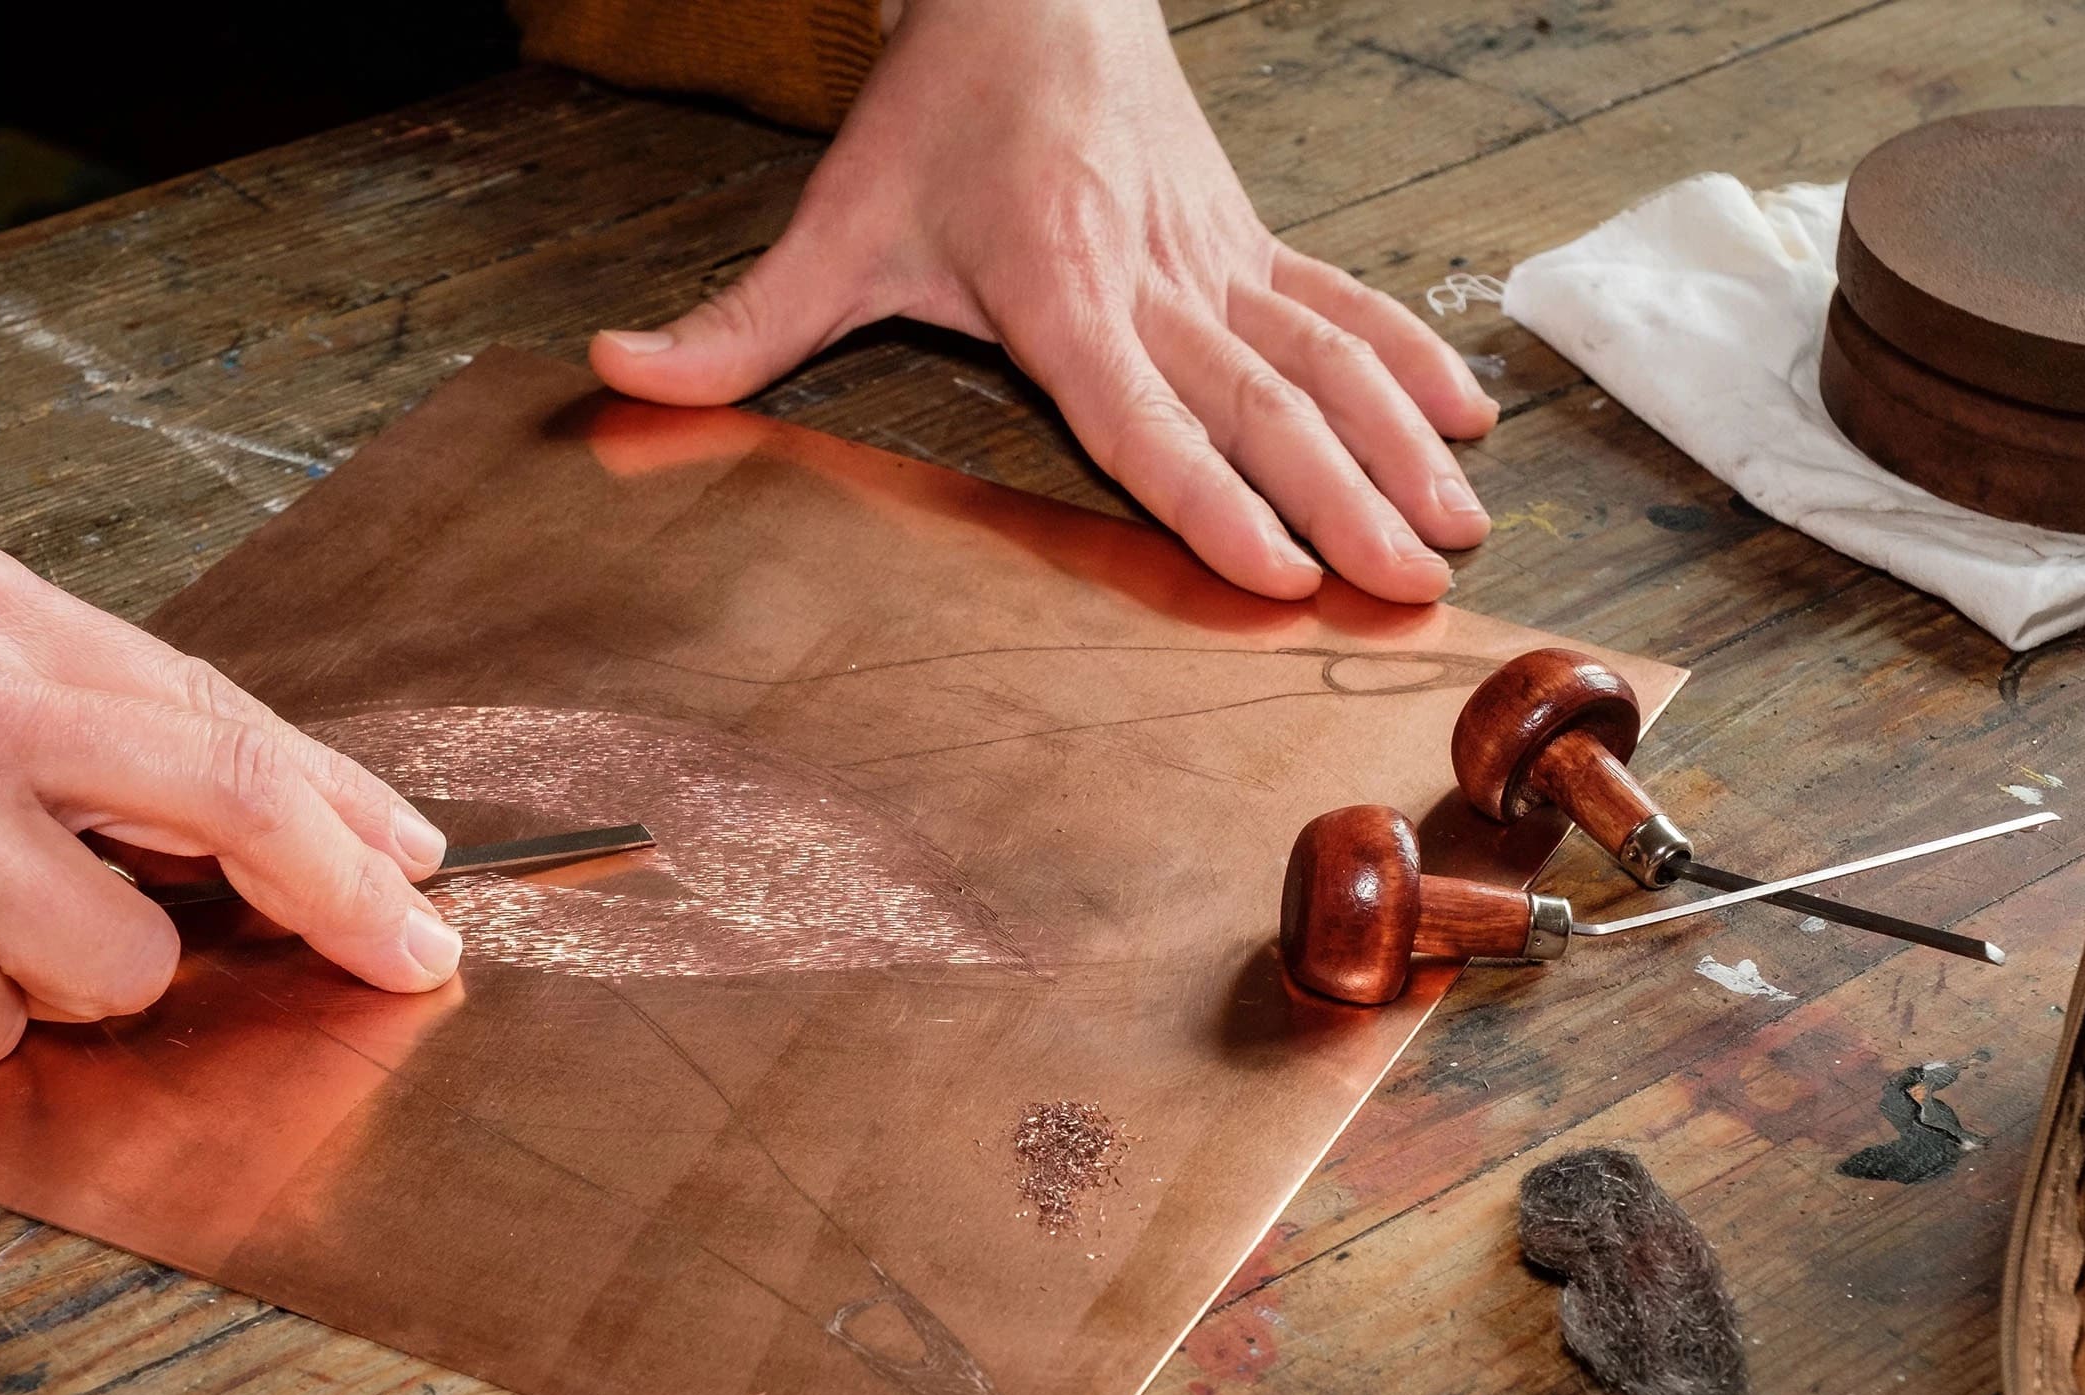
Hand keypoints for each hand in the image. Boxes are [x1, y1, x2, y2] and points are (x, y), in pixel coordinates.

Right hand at [0, 540, 461, 1079]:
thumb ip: (83, 749)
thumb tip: (282, 844)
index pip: (220, 714)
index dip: (340, 804)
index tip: (417, 863)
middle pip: (237, 800)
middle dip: (345, 896)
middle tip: (418, 957)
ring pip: (127, 959)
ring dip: (51, 985)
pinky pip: (4, 1032)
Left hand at [589, 0, 1494, 601]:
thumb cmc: (936, 115)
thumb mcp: (832, 222)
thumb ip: (738, 322)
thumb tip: (616, 371)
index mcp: (1058, 292)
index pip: (1143, 414)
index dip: (1210, 494)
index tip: (1277, 568)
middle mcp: (1154, 283)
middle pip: (1260, 405)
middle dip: (1343, 500)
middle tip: (1410, 588)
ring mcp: (1216, 259)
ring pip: (1325, 360)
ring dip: (1398, 448)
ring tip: (1461, 527)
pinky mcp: (1249, 238)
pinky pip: (1343, 303)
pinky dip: (1409, 359)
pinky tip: (1467, 420)